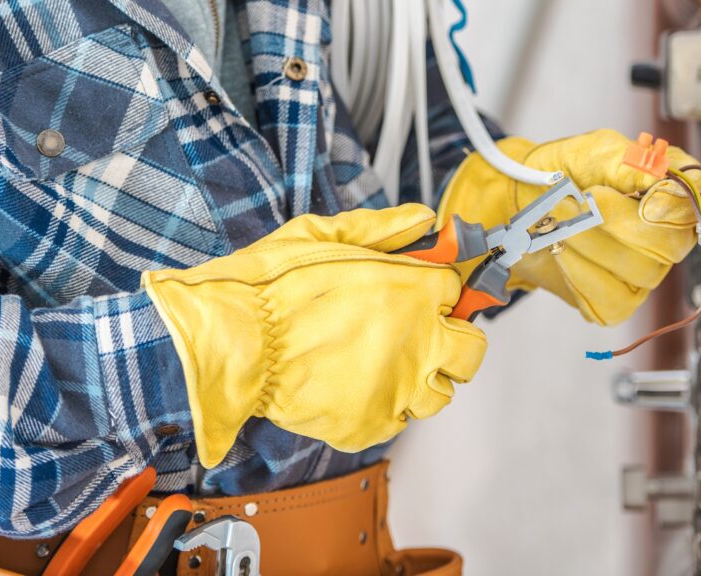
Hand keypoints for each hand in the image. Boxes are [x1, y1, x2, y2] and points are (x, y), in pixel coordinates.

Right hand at [143, 204, 486, 466]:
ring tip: (384, 366)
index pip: (457, 291)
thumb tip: (422, 219)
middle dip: (452, 340)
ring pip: (440, 392)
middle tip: (420, 335)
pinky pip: (400, 421)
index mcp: (413, 290)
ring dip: (422, 378)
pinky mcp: (372, 424)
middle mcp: (418, 341)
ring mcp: (397, 388)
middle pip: (470, 350)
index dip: (438, 293)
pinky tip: (356, 388)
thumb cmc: (269, 289)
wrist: (231, 342)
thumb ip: (380, 227)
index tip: (424, 295)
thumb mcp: (322, 235)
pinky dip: (385, 408)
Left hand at [437, 129, 700, 325]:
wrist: (518, 202)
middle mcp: (665, 239)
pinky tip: (560, 251)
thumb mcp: (594, 151)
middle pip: (668, 245)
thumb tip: (657, 174)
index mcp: (670, 196)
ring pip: (638, 272)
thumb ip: (627, 159)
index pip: (693, 205)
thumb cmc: (562, 172)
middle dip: (617, 222)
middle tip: (581, 200)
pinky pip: (610, 300)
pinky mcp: (614, 302)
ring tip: (559, 222)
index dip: (670, 203)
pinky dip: (579, 273)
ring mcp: (641, 274)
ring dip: (590, 243)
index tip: (637, 192)